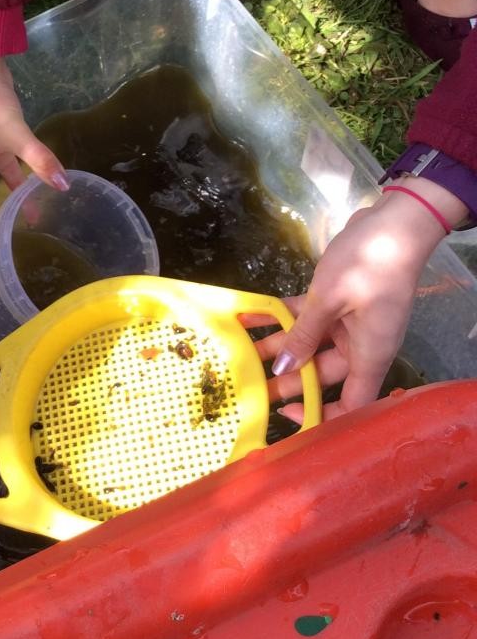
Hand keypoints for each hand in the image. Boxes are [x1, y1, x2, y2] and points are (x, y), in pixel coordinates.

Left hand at [256, 179, 464, 420]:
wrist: (394, 222)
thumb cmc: (367, 265)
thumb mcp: (328, 300)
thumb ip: (304, 335)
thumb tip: (283, 369)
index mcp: (369, 355)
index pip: (352, 405)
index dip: (323, 416)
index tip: (290, 415)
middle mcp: (361, 344)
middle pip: (324, 373)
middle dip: (290, 379)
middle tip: (253, 386)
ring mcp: (352, 321)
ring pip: (312, 343)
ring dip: (281, 345)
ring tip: (244, 354)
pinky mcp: (341, 300)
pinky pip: (310, 315)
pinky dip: (285, 315)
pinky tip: (253, 316)